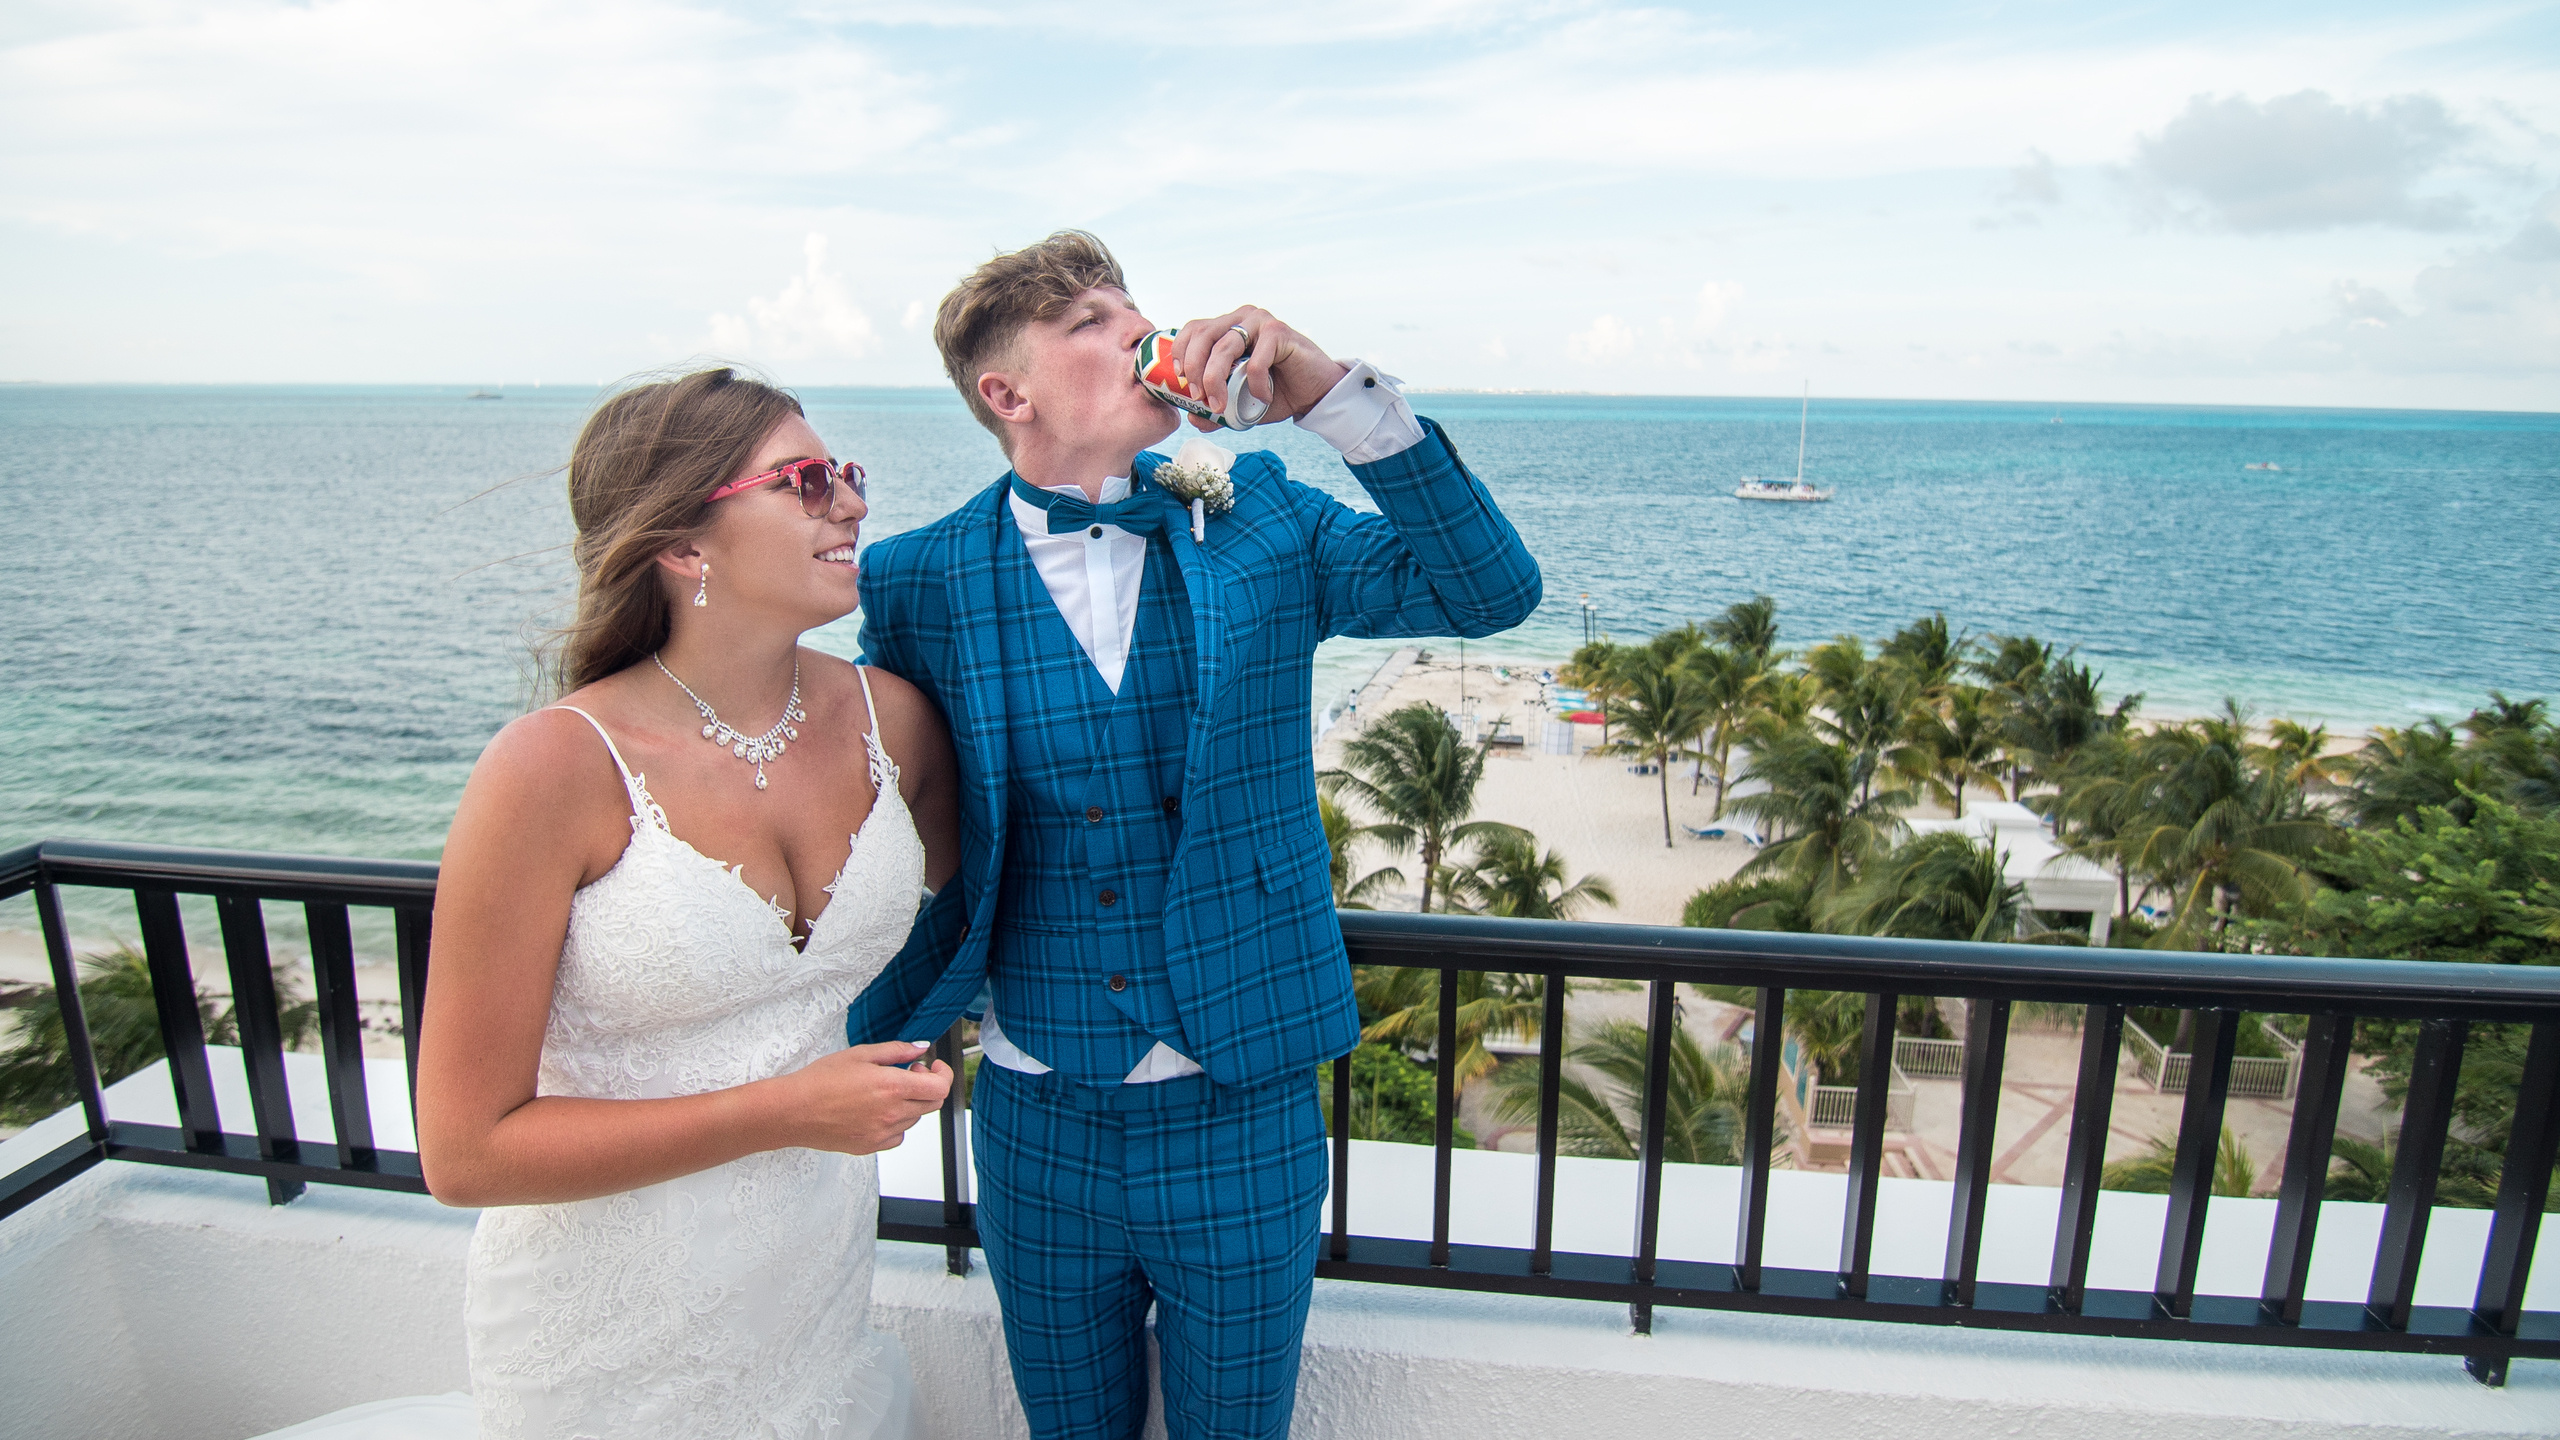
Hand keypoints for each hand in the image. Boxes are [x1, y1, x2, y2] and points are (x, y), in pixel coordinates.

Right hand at [772, 1041, 952, 1154]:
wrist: (792, 1111)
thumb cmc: (820, 1080)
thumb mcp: (860, 1054)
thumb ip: (896, 1051)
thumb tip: (921, 1048)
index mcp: (892, 1087)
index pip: (940, 1088)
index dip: (943, 1074)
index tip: (932, 1066)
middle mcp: (891, 1114)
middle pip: (932, 1104)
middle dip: (927, 1086)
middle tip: (907, 1074)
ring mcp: (882, 1133)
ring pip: (915, 1119)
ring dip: (910, 1104)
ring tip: (884, 1091)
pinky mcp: (870, 1146)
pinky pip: (897, 1136)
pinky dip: (895, 1123)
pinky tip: (876, 1111)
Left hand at [1170, 306, 1350, 429]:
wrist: (1315, 393)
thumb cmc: (1277, 392)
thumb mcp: (1240, 403)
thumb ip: (1216, 408)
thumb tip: (1193, 418)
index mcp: (1228, 326)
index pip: (1194, 329)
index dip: (1181, 352)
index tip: (1180, 380)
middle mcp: (1242, 318)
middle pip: (1204, 336)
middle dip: (1194, 370)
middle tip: (1199, 398)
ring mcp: (1260, 322)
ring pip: (1224, 348)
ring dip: (1216, 380)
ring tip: (1221, 405)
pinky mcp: (1279, 332)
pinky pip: (1255, 362)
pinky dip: (1254, 385)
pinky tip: (1264, 398)